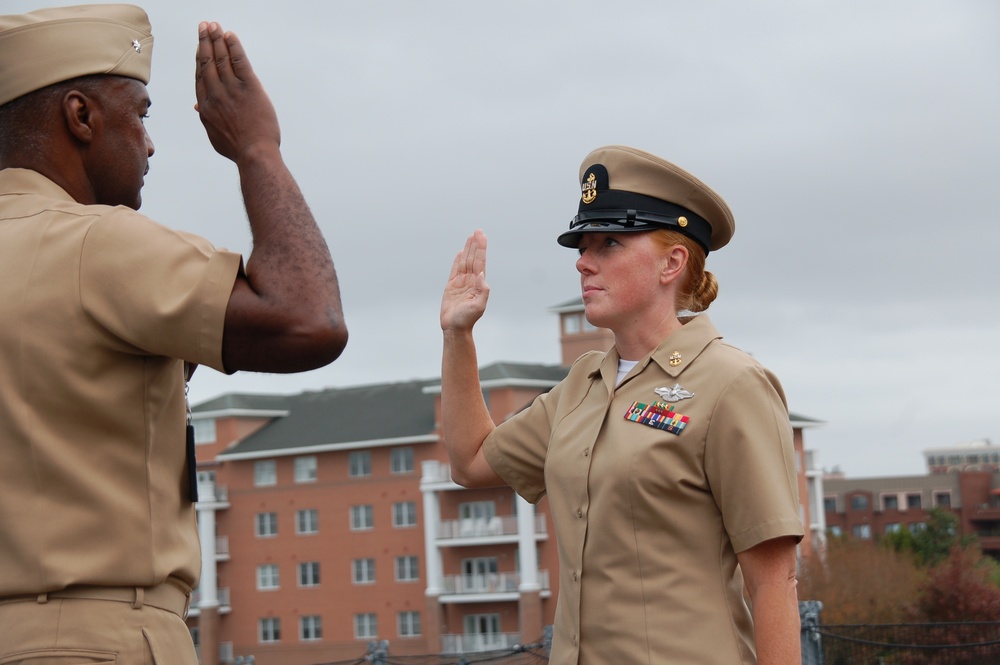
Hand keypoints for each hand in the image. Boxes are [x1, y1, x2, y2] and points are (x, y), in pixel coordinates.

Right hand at [194, 21, 279, 162]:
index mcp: (206, 106)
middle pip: (207, 62)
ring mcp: (232, 90)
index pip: (200, 75)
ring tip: (214, 25)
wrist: (255, 154)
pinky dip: (234, 47)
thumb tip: (198, 107)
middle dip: (205, 41)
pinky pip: (239, 61)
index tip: (200, 45)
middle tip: (204, 26)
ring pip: (221, 59)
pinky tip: (230, 36)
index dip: (200, 57)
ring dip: (217, 39)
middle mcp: (215, 94)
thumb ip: (206, 118)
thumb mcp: (215, 135)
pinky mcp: (249, 88)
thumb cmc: (237, 149)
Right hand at [441, 230, 489, 331]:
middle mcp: (470, 281)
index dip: (481, 248)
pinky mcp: (451, 287)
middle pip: (473, 258)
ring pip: (465, 262)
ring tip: (471, 237)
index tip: (482, 236)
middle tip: (478, 231)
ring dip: (468, 249)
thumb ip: (483, 290)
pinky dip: (457, 260)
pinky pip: (454, 270)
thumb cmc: (467, 319)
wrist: (455, 329)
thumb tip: (481, 275)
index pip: (480, 262)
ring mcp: (461, 283)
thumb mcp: (479, 306)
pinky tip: (460, 253)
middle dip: (476, 245)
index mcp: (478, 284)